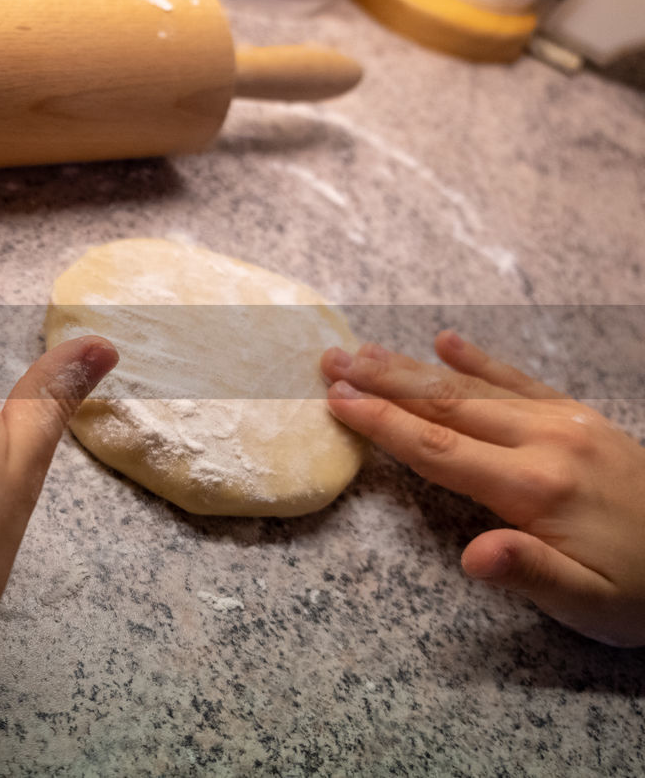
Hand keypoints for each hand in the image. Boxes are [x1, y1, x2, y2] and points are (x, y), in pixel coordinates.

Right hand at [320, 331, 644, 647]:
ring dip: (413, 367)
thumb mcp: (588, 604)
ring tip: (363, 349)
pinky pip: (520, 381)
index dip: (383, 423)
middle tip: (329, 359)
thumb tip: (473, 558)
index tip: (336, 399)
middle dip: (383, 381)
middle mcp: (546, 441)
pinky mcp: (581, 418)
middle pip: (447, 404)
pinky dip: (481, 359)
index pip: (440, 449)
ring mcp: (565, 422)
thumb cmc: (640, 594)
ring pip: (474, 386)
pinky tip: (448, 340)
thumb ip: (530, 573)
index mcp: (536, 487)